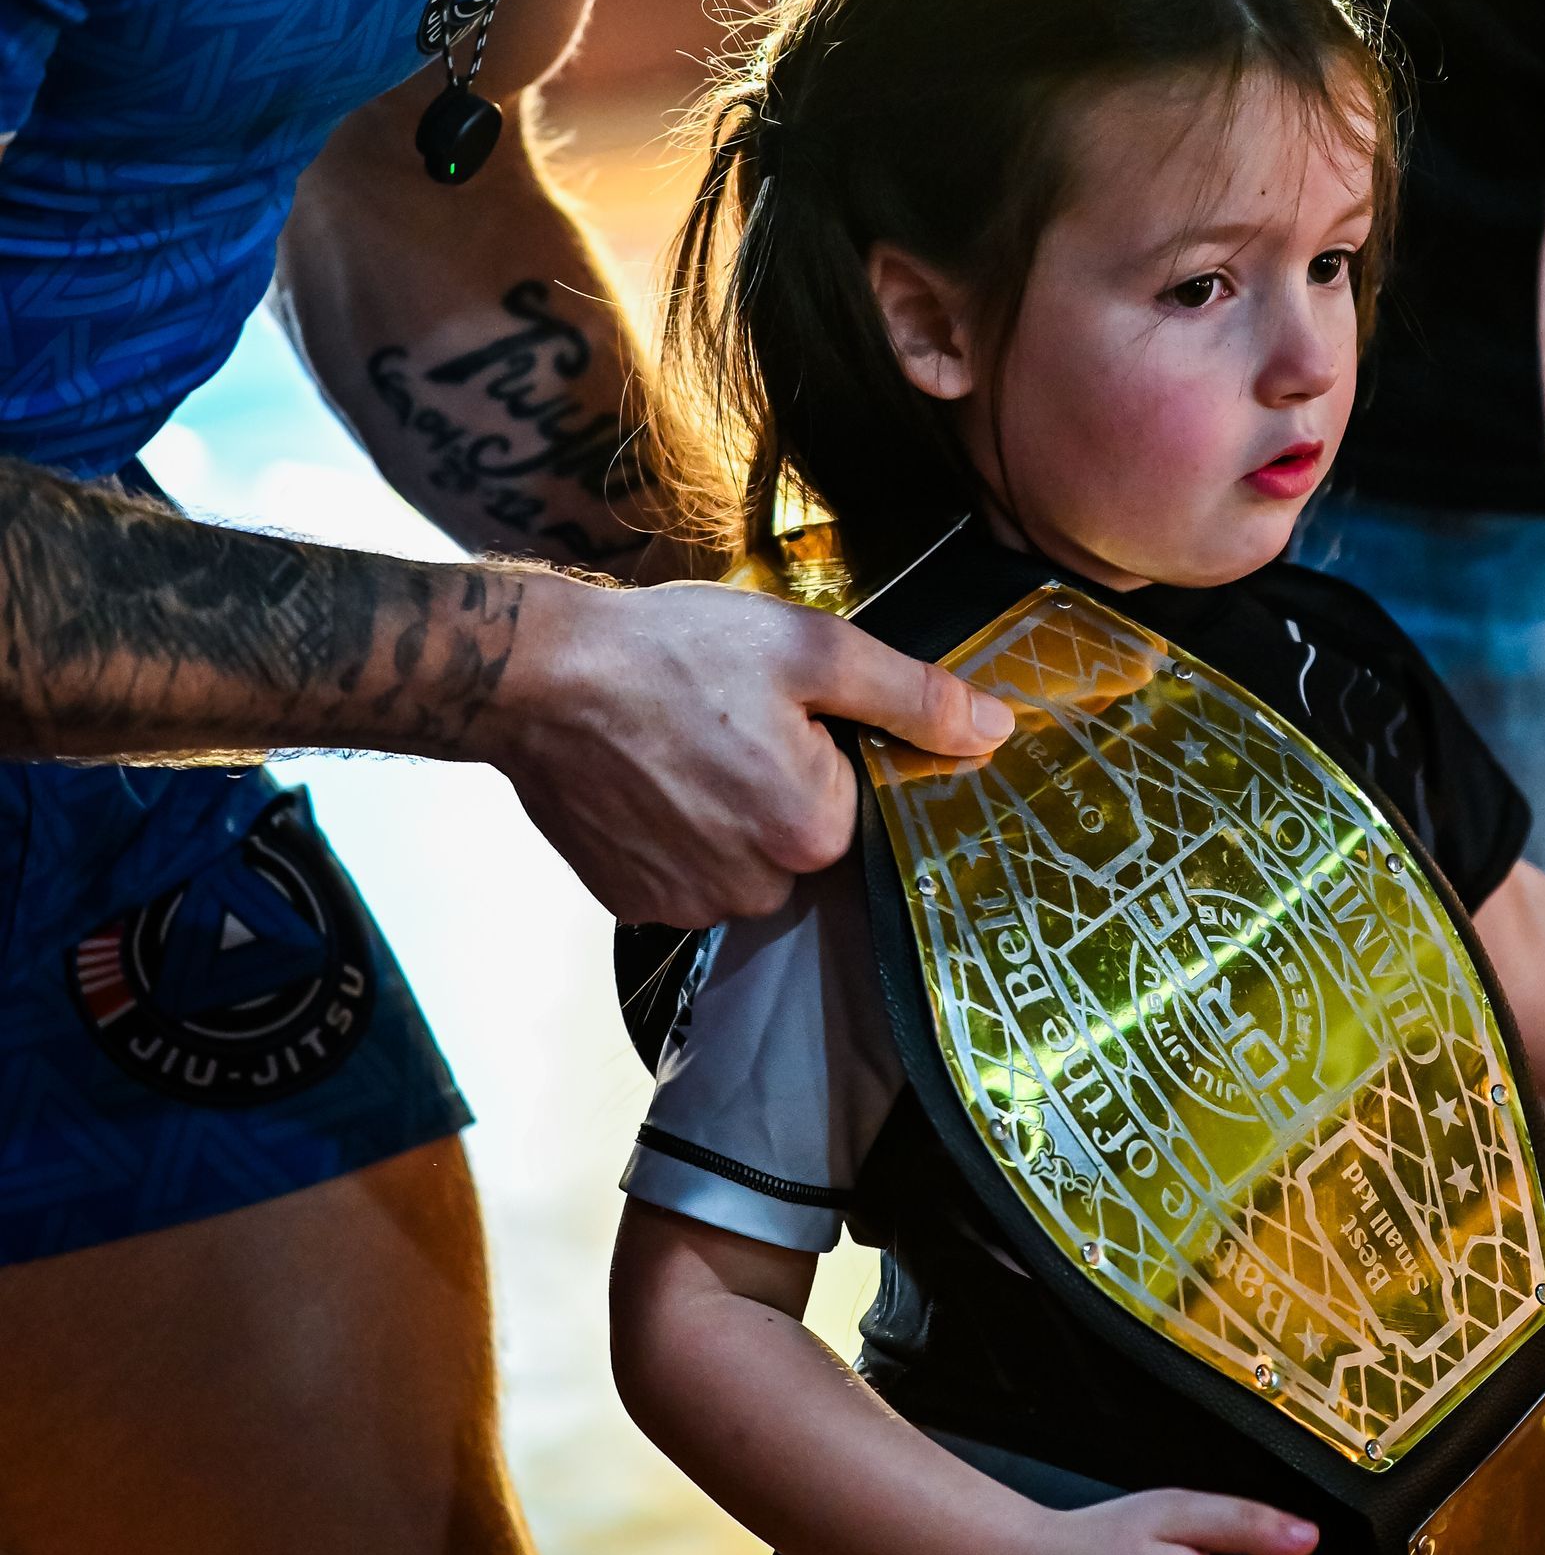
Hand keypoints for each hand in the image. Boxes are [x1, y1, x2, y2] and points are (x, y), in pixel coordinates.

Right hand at [476, 576, 1012, 923]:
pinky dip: (674, 833)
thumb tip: (997, 729)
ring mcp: (687, 905)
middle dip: (778, 784)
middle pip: (801, 838)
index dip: (828, 750)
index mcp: (815, 831)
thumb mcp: (811, 649)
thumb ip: (912, 696)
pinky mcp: (632, 903)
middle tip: (727, 718)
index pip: (858, 802)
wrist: (536, 676)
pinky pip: (684, 874)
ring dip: (726, 812)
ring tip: (681, 743)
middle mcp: (758, 889)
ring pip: (742, 860)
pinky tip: (647, 777)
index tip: (783, 711)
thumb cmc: (674, 651)